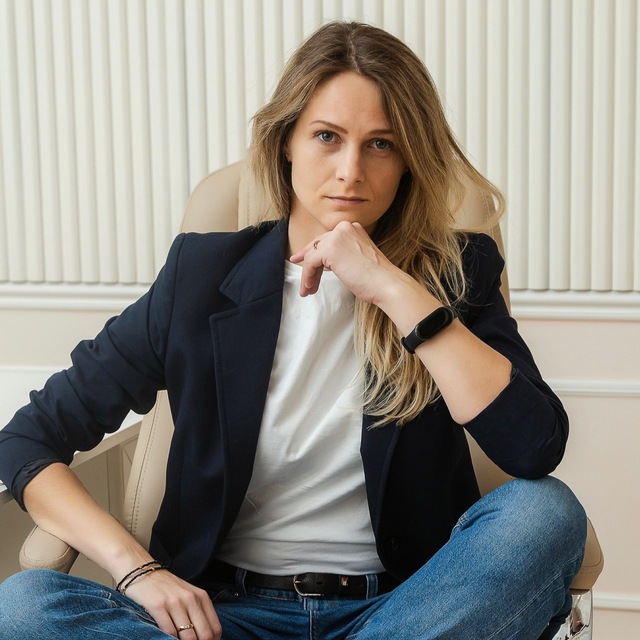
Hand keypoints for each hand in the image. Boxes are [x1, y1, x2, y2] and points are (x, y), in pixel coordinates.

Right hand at [125, 569, 221, 639]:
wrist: (143, 572)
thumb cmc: (167, 588)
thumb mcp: (189, 595)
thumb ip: (199, 613)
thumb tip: (207, 638)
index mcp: (201, 597)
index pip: (215, 628)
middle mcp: (191, 599)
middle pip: (205, 635)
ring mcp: (175, 602)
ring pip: (188, 637)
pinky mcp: (158, 607)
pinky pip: (169, 632)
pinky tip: (167, 639)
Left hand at [289, 221, 407, 303]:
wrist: (386, 284)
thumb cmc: (376, 278)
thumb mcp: (357, 258)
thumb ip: (342, 254)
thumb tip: (324, 262)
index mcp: (352, 228)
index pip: (327, 239)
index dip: (313, 251)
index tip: (302, 259)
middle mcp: (344, 228)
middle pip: (317, 246)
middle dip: (308, 264)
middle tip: (303, 279)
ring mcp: (336, 237)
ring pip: (312, 256)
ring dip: (308, 275)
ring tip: (308, 290)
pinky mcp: (329, 249)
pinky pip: (310, 263)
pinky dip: (308, 276)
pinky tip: (310, 287)